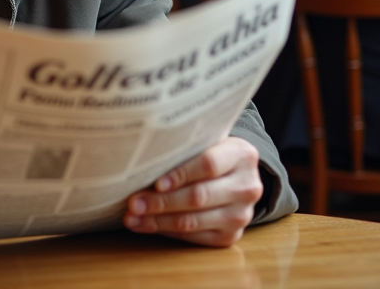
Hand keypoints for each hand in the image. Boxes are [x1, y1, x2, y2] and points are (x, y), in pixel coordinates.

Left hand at [124, 136, 263, 246]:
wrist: (237, 176)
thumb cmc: (212, 153)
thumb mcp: (207, 142)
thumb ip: (185, 148)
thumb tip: (142, 161)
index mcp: (242, 155)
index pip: (208, 164)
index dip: (180, 174)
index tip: (155, 182)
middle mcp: (247, 187)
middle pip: (198, 196)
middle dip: (160, 201)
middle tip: (133, 202)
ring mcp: (241, 214)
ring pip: (193, 221)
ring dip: (158, 220)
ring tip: (132, 217)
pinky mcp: (231, 236)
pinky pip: (193, 237)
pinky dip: (166, 231)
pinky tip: (146, 225)